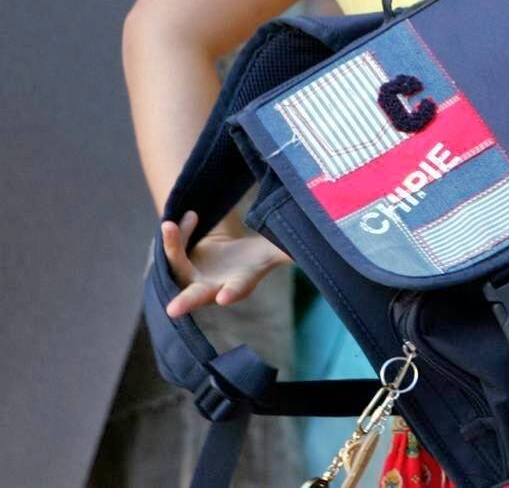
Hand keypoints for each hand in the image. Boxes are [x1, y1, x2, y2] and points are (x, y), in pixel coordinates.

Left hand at [161, 210, 290, 316]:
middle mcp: (211, 287)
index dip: (232, 292)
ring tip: (170, 224)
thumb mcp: (272, 251)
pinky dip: (178, 233)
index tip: (224, 298)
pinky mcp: (177, 265)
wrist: (225, 252)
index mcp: (238, 283)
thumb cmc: (252, 256)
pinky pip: (173, 249)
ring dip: (172, 245)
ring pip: (176, 265)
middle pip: (196, 295)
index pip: (237, 288)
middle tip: (173, 310)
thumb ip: (288, 251)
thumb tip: (321, 244)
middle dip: (186, 302)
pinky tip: (190, 215)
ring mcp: (190, 278)